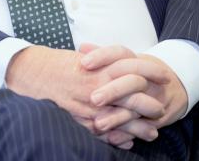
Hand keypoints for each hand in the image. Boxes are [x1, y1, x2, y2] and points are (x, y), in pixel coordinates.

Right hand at [4, 44, 167, 144]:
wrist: (36, 73)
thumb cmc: (60, 63)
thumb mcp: (85, 56)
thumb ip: (104, 61)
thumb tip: (123, 63)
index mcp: (101, 66)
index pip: (134, 70)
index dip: (151, 74)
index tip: (163, 78)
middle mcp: (99, 86)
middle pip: (133, 98)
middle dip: (150, 106)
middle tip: (161, 109)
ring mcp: (92, 106)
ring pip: (123, 120)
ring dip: (139, 128)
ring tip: (151, 132)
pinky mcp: (83, 120)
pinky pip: (106, 133)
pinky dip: (120, 138)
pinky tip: (129, 141)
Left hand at [81, 46, 187, 147]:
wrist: (172, 86)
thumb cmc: (138, 71)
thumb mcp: (124, 60)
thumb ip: (103, 55)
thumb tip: (82, 47)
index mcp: (135, 60)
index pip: (119, 53)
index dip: (101, 56)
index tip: (83, 63)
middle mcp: (146, 78)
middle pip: (131, 81)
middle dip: (112, 91)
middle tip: (92, 99)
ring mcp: (154, 99)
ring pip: (137, 108)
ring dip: (117, 117)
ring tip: (98, 124)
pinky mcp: (157, 118)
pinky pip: (143, 128)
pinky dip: (126, 134)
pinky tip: (112, 138)